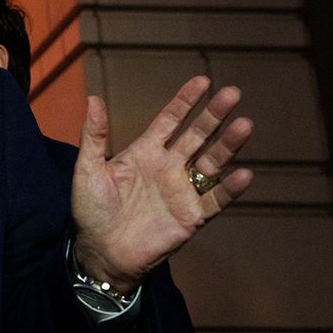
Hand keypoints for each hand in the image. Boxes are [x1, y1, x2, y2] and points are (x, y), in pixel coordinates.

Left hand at [71, 76, 253, 293]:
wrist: (100, 252)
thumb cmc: (91, 210)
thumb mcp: (88, 169)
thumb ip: (94, 136)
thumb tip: (92, 98)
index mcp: (146, 152)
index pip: (170, 121)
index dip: (186, 101)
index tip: (203, 81)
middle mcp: (169, 167)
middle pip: (197, 135)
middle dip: (214, 115)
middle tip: (233, 93)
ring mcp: (182, 190)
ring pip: (212, 162)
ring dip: (228, 145)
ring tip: (245, 125)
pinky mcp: (191, 216)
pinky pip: (215, 200)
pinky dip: (230, 189)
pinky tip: (244, 174)